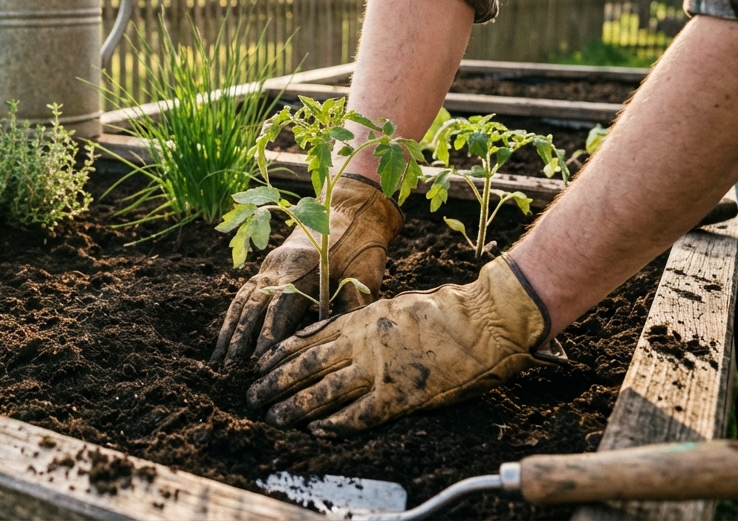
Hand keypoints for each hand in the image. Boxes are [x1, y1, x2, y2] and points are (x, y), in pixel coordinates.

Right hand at [210, 175, 401, 367]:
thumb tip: (338, 343)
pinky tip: (226, 335)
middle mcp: (278, 268)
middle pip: (252, 307)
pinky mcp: (268, 267)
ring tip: (218, 360)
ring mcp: (270, 266)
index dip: (268, 336)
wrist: (351, 208)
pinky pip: (244, 293)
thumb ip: (349, 309)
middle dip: (239, 340)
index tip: (259, 363)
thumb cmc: (363, 244)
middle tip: (229, 370)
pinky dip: (234, 317)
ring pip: (242, 301)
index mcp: (302, 269)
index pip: (279, 309)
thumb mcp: (365, 275)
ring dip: (229, 331)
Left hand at [247, 254, 562, 435]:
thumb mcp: (392, 306)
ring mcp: (379, 371)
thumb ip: (364, 321)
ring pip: (324, 392)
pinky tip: (318, 431)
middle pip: (306, 366)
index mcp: (360, 320)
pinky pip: (359, 416)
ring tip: (274, 417)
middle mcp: (362, 345)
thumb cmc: (444, 311)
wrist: (482, 322)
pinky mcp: (400, 396)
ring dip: (295, 407)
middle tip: (254, 395)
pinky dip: (335, 425)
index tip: (261, 364)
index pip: (307, 338)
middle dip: (276, 382)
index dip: (280, 354)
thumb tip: (339, 333)